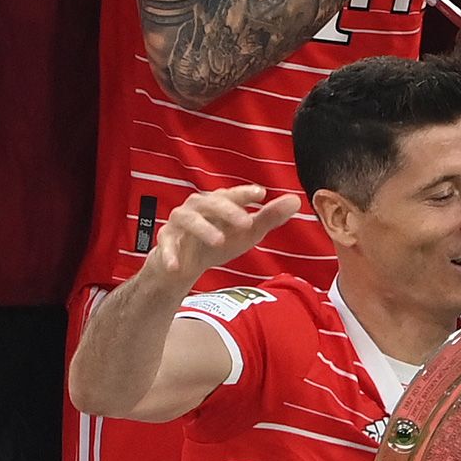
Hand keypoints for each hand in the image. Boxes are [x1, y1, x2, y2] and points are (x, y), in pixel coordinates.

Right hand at [148, 184, 298, 283]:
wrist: (185, 265)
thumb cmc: (218, 242)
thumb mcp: (247, 233)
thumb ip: (269, 217)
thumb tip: (295, 200)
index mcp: (218, 203)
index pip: (232, 194)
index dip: (244, 193)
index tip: (261, 194)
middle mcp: (197, 208)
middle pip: (210, 202)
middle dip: (228, 211)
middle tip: (247, 223)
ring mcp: (179, 223)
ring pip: (188, 219)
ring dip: (203, 228)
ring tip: (219, 241)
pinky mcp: (165, 241)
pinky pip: (165, 245)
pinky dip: (169, 255)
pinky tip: (177, 267)